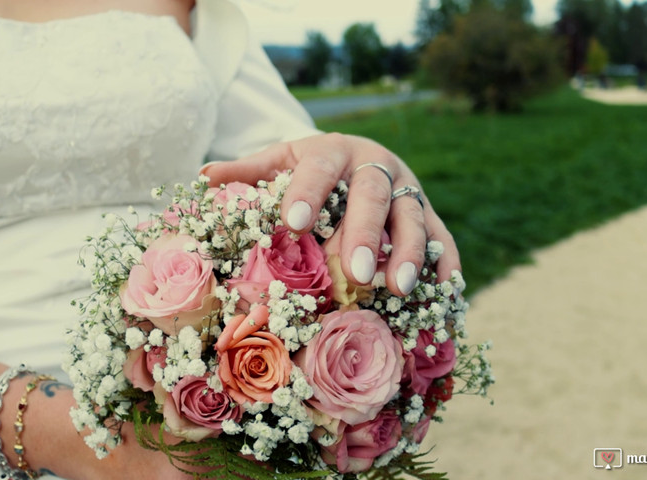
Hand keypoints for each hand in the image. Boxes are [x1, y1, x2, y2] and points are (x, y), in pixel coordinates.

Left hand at [201, 133, 460, 295]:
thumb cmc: (310, 167)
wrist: (357, 154)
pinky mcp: (429, 211)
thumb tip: (202, 179)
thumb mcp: (280, 160)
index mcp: (332, 150)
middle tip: (354, 272)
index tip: (293, 224)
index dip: (307, 195)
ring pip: (413, 217)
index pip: (318, 170)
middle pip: (373, 195)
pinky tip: (444, 294)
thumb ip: (247, 171)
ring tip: (397, 289)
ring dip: (408, 254)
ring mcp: (408, 188)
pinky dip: (444, 265)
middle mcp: (375, 165)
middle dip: (364, 232)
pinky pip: (442, 238)